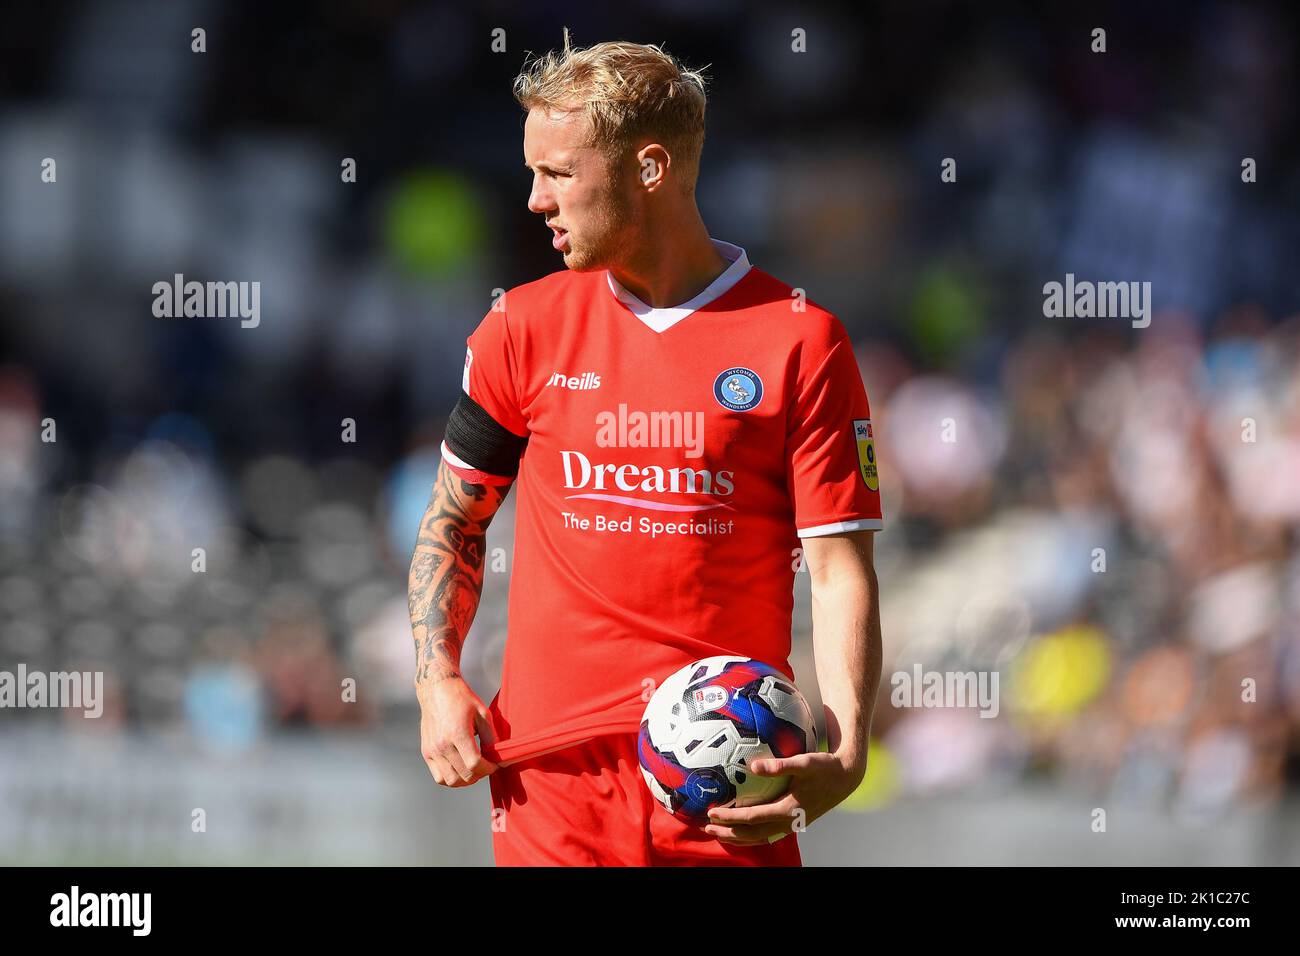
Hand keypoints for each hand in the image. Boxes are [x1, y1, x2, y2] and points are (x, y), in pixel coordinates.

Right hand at [416, 676, 498, 786]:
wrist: (436, 689)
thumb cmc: (461, 698)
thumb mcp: (482, 712)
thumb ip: (491, 736)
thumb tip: (498, 756)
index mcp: (458, 733)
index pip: (475, 764)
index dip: (489, 768)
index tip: (495, 764)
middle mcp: (442, 744)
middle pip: (465, 776)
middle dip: (480, 774)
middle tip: (486, 765)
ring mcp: (432, 750)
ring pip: (451, 781)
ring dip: (466, 780)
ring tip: (474, 769)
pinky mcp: (426, 752)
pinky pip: (439, 777)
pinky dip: (452, 778)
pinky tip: (461, 769)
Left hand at [703, 750, 865, 844]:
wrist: (845, 777)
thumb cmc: (824, 766)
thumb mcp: (803, 762)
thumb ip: (778, 766)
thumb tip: (752, 765)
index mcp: (788, 809)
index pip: (752, 817)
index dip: (731, 818)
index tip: (712, 813)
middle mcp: (789, 821)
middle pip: (752, 834)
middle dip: (728, 833)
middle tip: (706, 827)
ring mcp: (792, 824)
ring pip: (760, 837)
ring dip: (738, 837)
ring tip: (718, 833)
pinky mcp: (794, 821)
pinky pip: (768, 833)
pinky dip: (751, 835)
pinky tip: (741, 829)